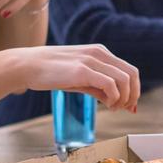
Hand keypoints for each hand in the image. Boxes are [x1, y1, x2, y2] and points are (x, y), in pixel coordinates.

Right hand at [9, 44, 139, 110]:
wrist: (28, 66)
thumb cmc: (52, 73)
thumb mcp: (80, 79)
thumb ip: (98, 87)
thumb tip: (116, 101)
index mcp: (100, 52)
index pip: (129, 70)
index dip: (134, 89)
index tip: (129, 106)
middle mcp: (99, 53)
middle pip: (132, 74)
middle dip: (133, 95)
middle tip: (124, 109)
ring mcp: (91, 60)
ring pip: (124, 79)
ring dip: (124, 98)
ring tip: (113, 108)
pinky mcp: (82, 70)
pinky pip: (110, 84)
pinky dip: (114, 98)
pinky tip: (107, 105)